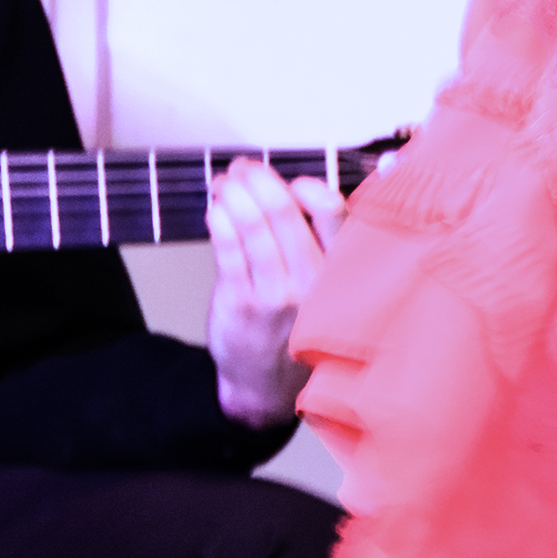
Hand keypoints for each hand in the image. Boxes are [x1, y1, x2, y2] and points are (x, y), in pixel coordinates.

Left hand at [205, 158, 346, 426]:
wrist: (266, 388)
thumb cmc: (294, 331)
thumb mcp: (324, 292)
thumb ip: (316, 245)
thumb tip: (292, 189)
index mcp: (340, 276)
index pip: (335, 216)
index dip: (310, 188)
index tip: (292, 182)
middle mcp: (313, 285)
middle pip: (285, 213)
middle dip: (259, 180)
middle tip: (244, 169)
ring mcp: (276, 295)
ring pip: (253, 227)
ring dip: (234, 194)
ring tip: (225, 184)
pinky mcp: (242, 303)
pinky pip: (228, 250)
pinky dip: (219, 220)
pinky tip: (216, 209)